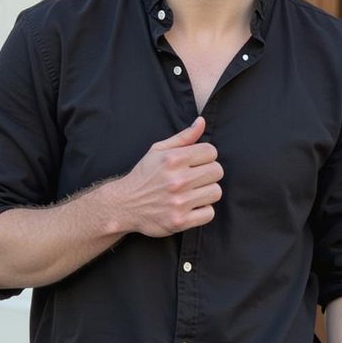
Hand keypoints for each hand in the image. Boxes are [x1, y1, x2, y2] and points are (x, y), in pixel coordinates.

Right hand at [113, 117, 223, 237]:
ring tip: (193, 192)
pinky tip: (190, 206)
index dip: (206, 156)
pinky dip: (202, 211)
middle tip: (196, 178)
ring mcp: (179, 202)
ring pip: (215, 192)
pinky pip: (209, 213)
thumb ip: (183, 137)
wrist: (124, 205)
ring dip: (207, 192)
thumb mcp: (158, 151)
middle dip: (209, 173)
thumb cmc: (144, 175)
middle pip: (217, 171)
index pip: (211, 151)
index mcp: (173, 159)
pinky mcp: (180, 221)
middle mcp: (177, 180)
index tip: (197, 163)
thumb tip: (202, 122)